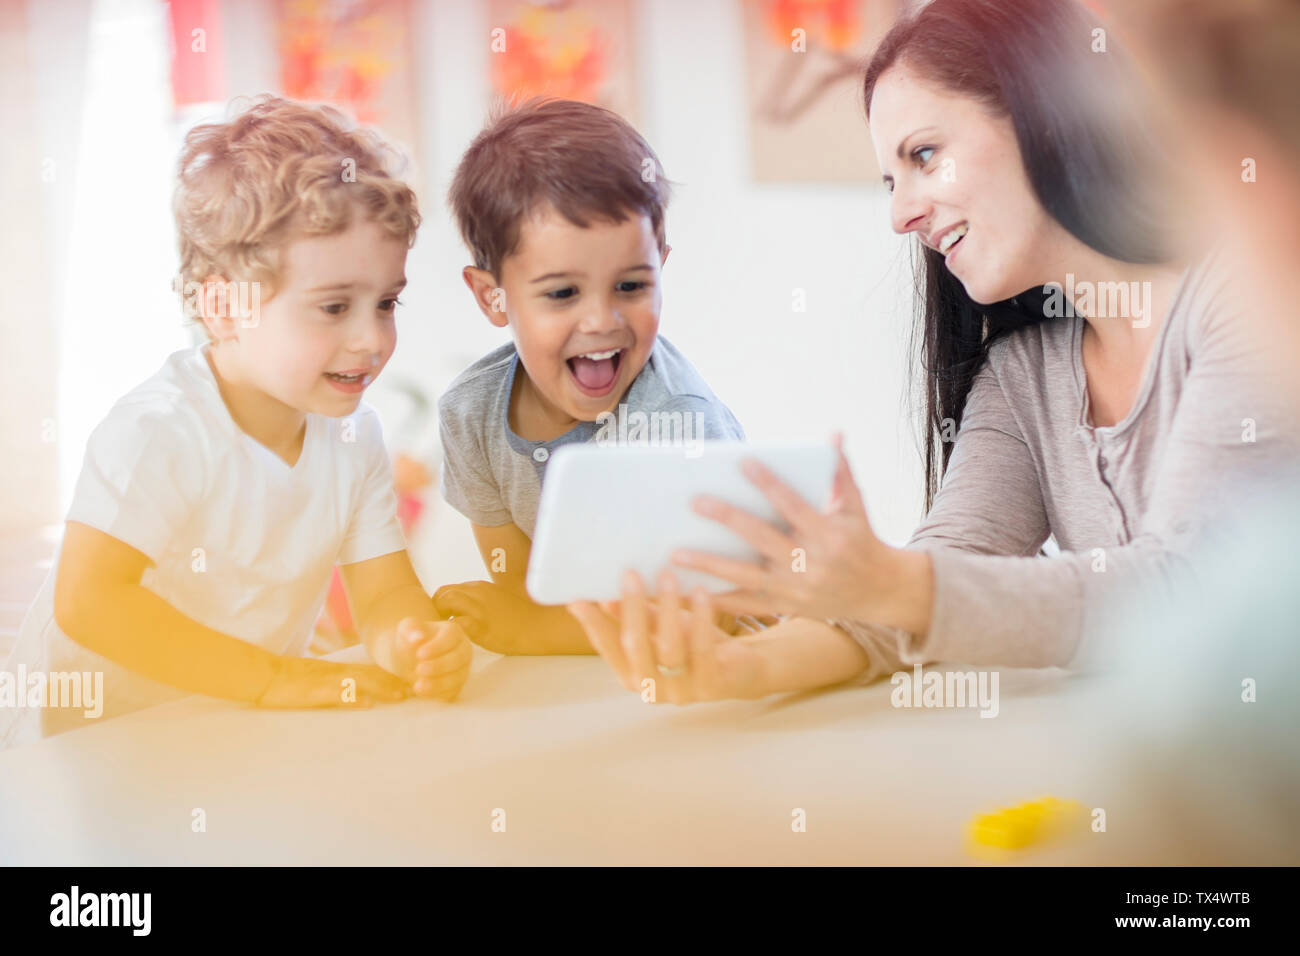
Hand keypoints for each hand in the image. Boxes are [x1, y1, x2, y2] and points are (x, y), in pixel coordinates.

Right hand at [255, 656, 408, 708]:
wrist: (264, 675)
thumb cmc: (289, 682)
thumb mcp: (319, 682)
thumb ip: (341, 689)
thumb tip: (366, 701)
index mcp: (338, 671)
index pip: (370, 672)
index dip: (391, 678)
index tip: (410, 684)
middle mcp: (336, 673)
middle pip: (371, 675)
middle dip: (394, 683)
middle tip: (416, 689)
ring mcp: (326, 682)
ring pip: (359, 682)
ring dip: (381, 688)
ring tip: (400, 695)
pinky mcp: (313, 692)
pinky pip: (335, 694)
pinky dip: (351, 698)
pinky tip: (365, 703)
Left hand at [395, 617, 472, 699]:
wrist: (407, 657)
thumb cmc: (409, 640)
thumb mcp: (405, 630)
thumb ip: (411, 629)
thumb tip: (418, 637)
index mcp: (453, 632)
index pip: (451, 637)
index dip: (437, 646)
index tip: (419, 654)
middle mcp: (463, 649)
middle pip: (459, 658)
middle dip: (440, 666)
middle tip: (419, 669)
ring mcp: (462, 669)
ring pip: (457, 678)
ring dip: (438, 684)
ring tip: (417, 686)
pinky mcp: (456, 686)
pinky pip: (452, 692)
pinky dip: (438, 694)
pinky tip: (422, 692)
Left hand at [434, 580, 587, 653]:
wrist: (539, 626)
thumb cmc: (521, 619)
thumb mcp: (498, 600)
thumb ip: (480, 601)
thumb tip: (464, 610)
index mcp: (480, 586)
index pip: (449, 589)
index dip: (442, 604)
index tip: (444, 618)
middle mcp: (477, 592)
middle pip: (442, 593)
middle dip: (436, 608)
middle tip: (440, 626)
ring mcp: (479, 607)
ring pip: (445, 602)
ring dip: (441, 617)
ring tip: (446, 633)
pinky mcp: (481, 624)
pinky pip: (456, 623)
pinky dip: (451, 631)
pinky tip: (457, 640)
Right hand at [568, 570, 768, 703]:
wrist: (744, 666)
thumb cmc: (695, 642)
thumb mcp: (662, 626)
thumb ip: (636, 615)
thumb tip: (603, 594)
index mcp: (633, 675)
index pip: (607, 648)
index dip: (593, 624)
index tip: (579, 598)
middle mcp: (653, 688)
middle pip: (635, 648)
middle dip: (631, 609)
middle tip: (630, 574)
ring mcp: (683, 691)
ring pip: (668, 649)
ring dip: (666, 608)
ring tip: (666, 575)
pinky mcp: (713, 685)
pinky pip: (703, 649)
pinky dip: (700, 618)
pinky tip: (701, 592)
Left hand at [672, 434, 893, 621]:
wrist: (881, 592)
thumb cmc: (861, 540)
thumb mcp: (857, 506)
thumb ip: (841, 472)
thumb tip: (833, 434)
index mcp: (828, 534)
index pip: (793, 504)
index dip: (769, 482)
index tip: (742, 462)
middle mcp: (811, 563)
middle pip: (762, 538)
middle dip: (728, 519)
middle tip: (694, 502)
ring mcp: (796, 590)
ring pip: (745, 577)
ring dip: (708, 566)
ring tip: (674, 554)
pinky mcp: (785, 608)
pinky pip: (745, 605)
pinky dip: (716, 600)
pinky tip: (686, 591)